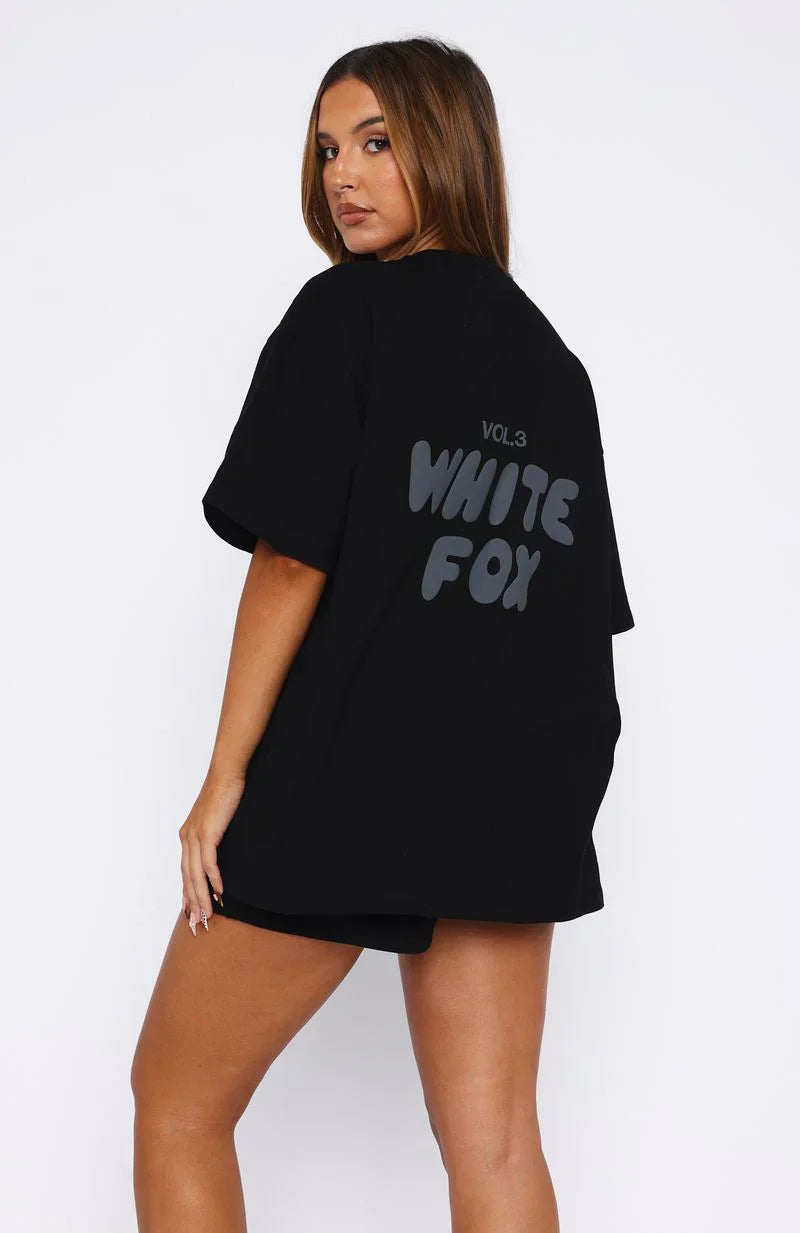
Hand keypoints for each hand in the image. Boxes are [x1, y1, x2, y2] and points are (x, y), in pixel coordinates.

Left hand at [178, 771, 245, 933]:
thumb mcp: (216, 820)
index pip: (186, 872)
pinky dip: (213, 879)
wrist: (226, 773)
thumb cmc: (224, 794)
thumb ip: (214, 837)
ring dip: (202, 897)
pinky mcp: (207, 832)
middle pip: (188, 878)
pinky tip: (220, 892)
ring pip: (196, 875)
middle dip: (193, 904)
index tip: (192, 914)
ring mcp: (195, 836)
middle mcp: (187, 838)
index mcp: (188, 837)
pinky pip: (208, 862)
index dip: (188, 894)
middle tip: (199, 925)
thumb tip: (219, 852)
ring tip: (209, 916)